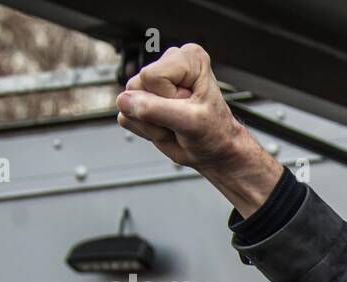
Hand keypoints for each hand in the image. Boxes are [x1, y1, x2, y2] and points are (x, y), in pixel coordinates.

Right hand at [116, 43, 281, 216]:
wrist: (220, 156)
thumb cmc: (217, 137)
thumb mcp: (192, 123)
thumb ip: (159, 110)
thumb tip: (127, 101)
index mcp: (188, 59)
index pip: (153, 76)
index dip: (168, 100)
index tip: (189, 111)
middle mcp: (170, 66)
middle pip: (138, 87)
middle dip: (158, 113)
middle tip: (182, 124)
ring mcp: (154, 85)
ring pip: (128, 103)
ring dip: (152, 124)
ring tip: (178, 128)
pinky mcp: (142, 103)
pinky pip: (126, 117)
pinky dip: (147, 131)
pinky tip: (168, 130)